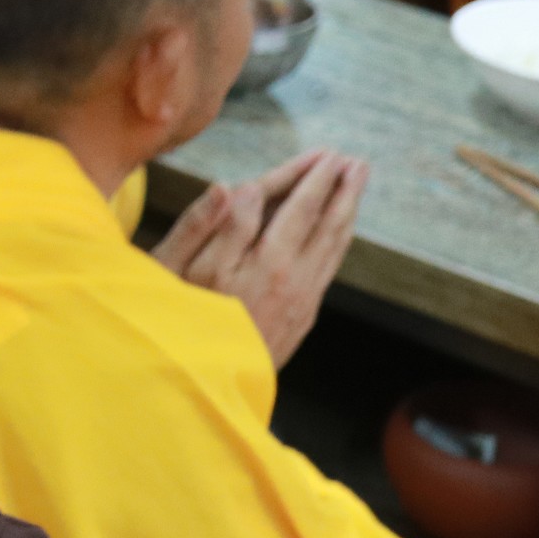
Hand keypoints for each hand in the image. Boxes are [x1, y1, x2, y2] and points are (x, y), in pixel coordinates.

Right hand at [152, 150, 365, 366]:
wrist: (201, 382)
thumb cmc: (180, 319)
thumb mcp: (179, 268)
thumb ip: (209, 226)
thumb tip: (238, 186)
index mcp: (266, 261)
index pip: (300, 209)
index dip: (316, 180)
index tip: (331, 155)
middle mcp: (294, 280)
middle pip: (328, 226)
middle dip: (344, 191)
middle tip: (359, 163)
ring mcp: (302, 302)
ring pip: (334, 249)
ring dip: (348, 214)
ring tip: (357, 189)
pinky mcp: (302, 319)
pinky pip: (328, 270)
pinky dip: (338, 244)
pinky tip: (338, 235)